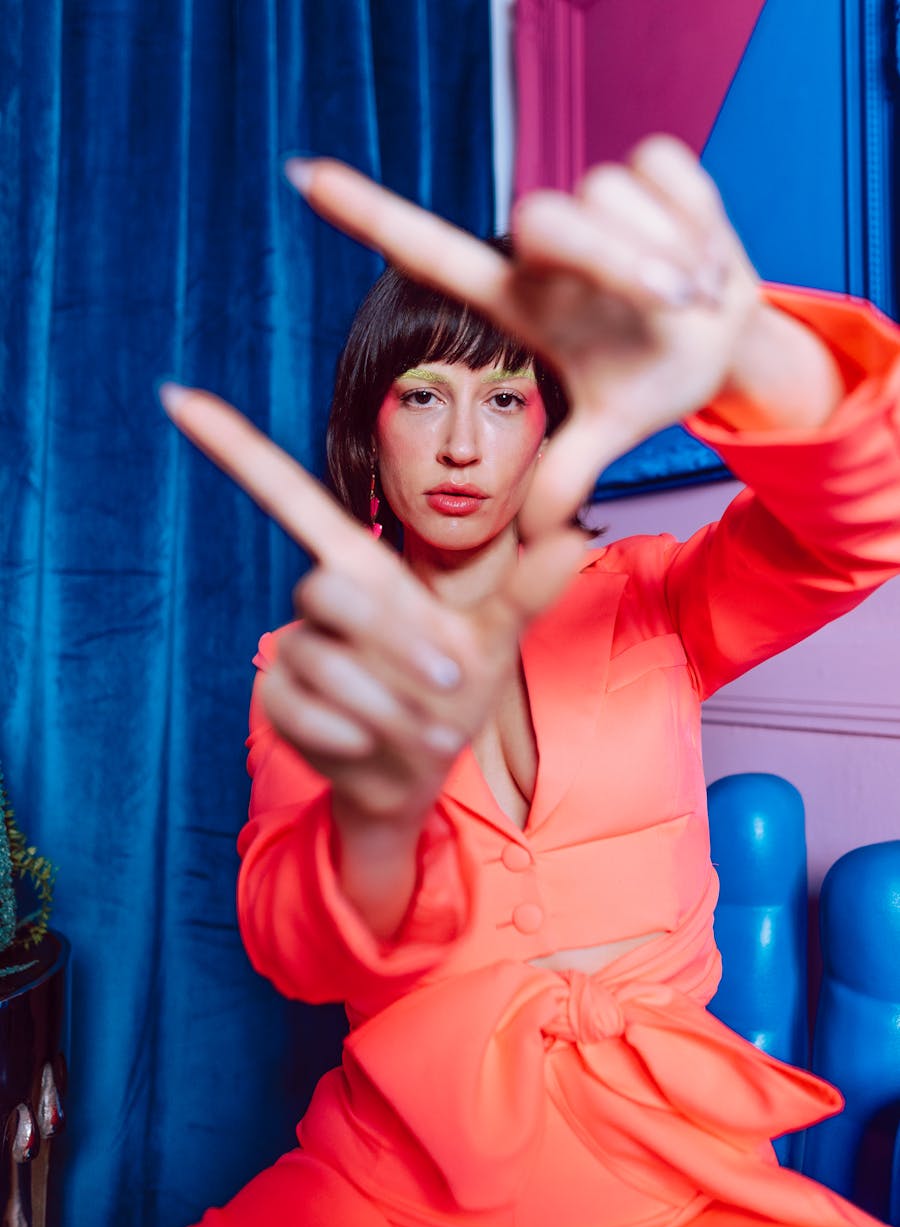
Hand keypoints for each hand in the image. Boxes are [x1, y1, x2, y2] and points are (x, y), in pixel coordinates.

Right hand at [159, 386, 584, 831]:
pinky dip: (347, 731)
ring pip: (322, 658)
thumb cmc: (451, 696)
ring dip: (386, 702)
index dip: (234, 448)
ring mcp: (295, 650)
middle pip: (326, 588)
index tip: (176, 394)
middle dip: (396, 641)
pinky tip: (372, 746)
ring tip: (433, 732)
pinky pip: (299, 706)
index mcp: (366, 567)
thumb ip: (527, 590)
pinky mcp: (278, 701)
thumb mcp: (497, 643)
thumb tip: (575, 533)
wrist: (418, 773)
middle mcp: (322, 601)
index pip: (289, 497)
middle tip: (451, 685)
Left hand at [286, 136, 761, 534]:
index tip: (301, 177)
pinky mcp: (645, 166)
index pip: (433, 253)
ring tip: (693, 294)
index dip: (366, 215)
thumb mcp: (612, 429)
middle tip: (677, 303)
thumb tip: (536, 536)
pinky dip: (695, 214)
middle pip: (545, 218)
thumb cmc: (656, 377)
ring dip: (666, 251)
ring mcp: (592, 203)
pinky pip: (661, 168)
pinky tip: (706, 252)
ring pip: (607, 195)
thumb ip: (568, 471)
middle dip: (617, 261)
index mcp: (522, 301)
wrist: (732, 342)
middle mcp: (545, 249)